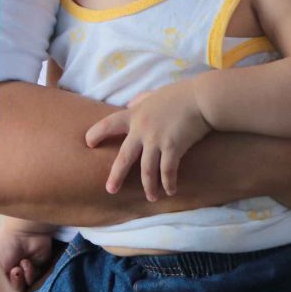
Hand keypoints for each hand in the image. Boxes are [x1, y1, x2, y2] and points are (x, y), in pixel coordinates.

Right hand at [0, 224, 55, 291]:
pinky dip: (30, 274)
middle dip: (13, 285)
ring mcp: (24, 271)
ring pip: (23, 288)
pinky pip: (34, 281)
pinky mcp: (38, 268)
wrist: (23, 233)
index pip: (0, 289)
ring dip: (20, 281)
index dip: (0, 291)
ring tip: (17, 269)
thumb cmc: (5, 247)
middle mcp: (11, 272)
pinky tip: (26, 262)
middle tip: (13, 272)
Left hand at [87, 84, 211, 200]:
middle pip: (124, 157)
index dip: (97, 133)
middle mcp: (141, 129)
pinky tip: (170, 190)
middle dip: (116, 176)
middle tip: (110, 190)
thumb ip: (141, 100)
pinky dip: (168, 183)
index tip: (88, 143)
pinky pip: (167, 171)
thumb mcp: (155, 94)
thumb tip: (130, 103)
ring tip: (151, 198)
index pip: (109, 124)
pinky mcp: (172, 147)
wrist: (202, 98)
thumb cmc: (181, 94)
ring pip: (147, 170)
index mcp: (135, 114)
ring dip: (149, 186)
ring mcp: (156, 140)